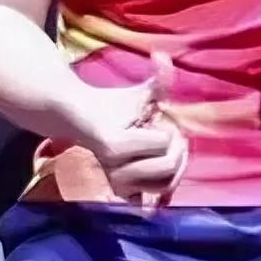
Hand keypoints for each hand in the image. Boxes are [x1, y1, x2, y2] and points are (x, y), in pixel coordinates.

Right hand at [78, 52, 188, 200]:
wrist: (83, 123)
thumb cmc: (114, 105)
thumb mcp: (138, 92)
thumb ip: (156, 77)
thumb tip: (162, 55)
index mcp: (115, 143)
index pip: (162, 142)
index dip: (168, 129)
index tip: (159, 120)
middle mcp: (115, 169)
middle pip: (166, 167)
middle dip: (177, 149)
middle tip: (171, 137)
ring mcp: (119, 184)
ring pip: (163, 187)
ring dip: (175, 168)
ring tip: (170, 152)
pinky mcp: (123, 194)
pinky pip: (150, 206)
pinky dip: (160, 198)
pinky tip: (167, 176)